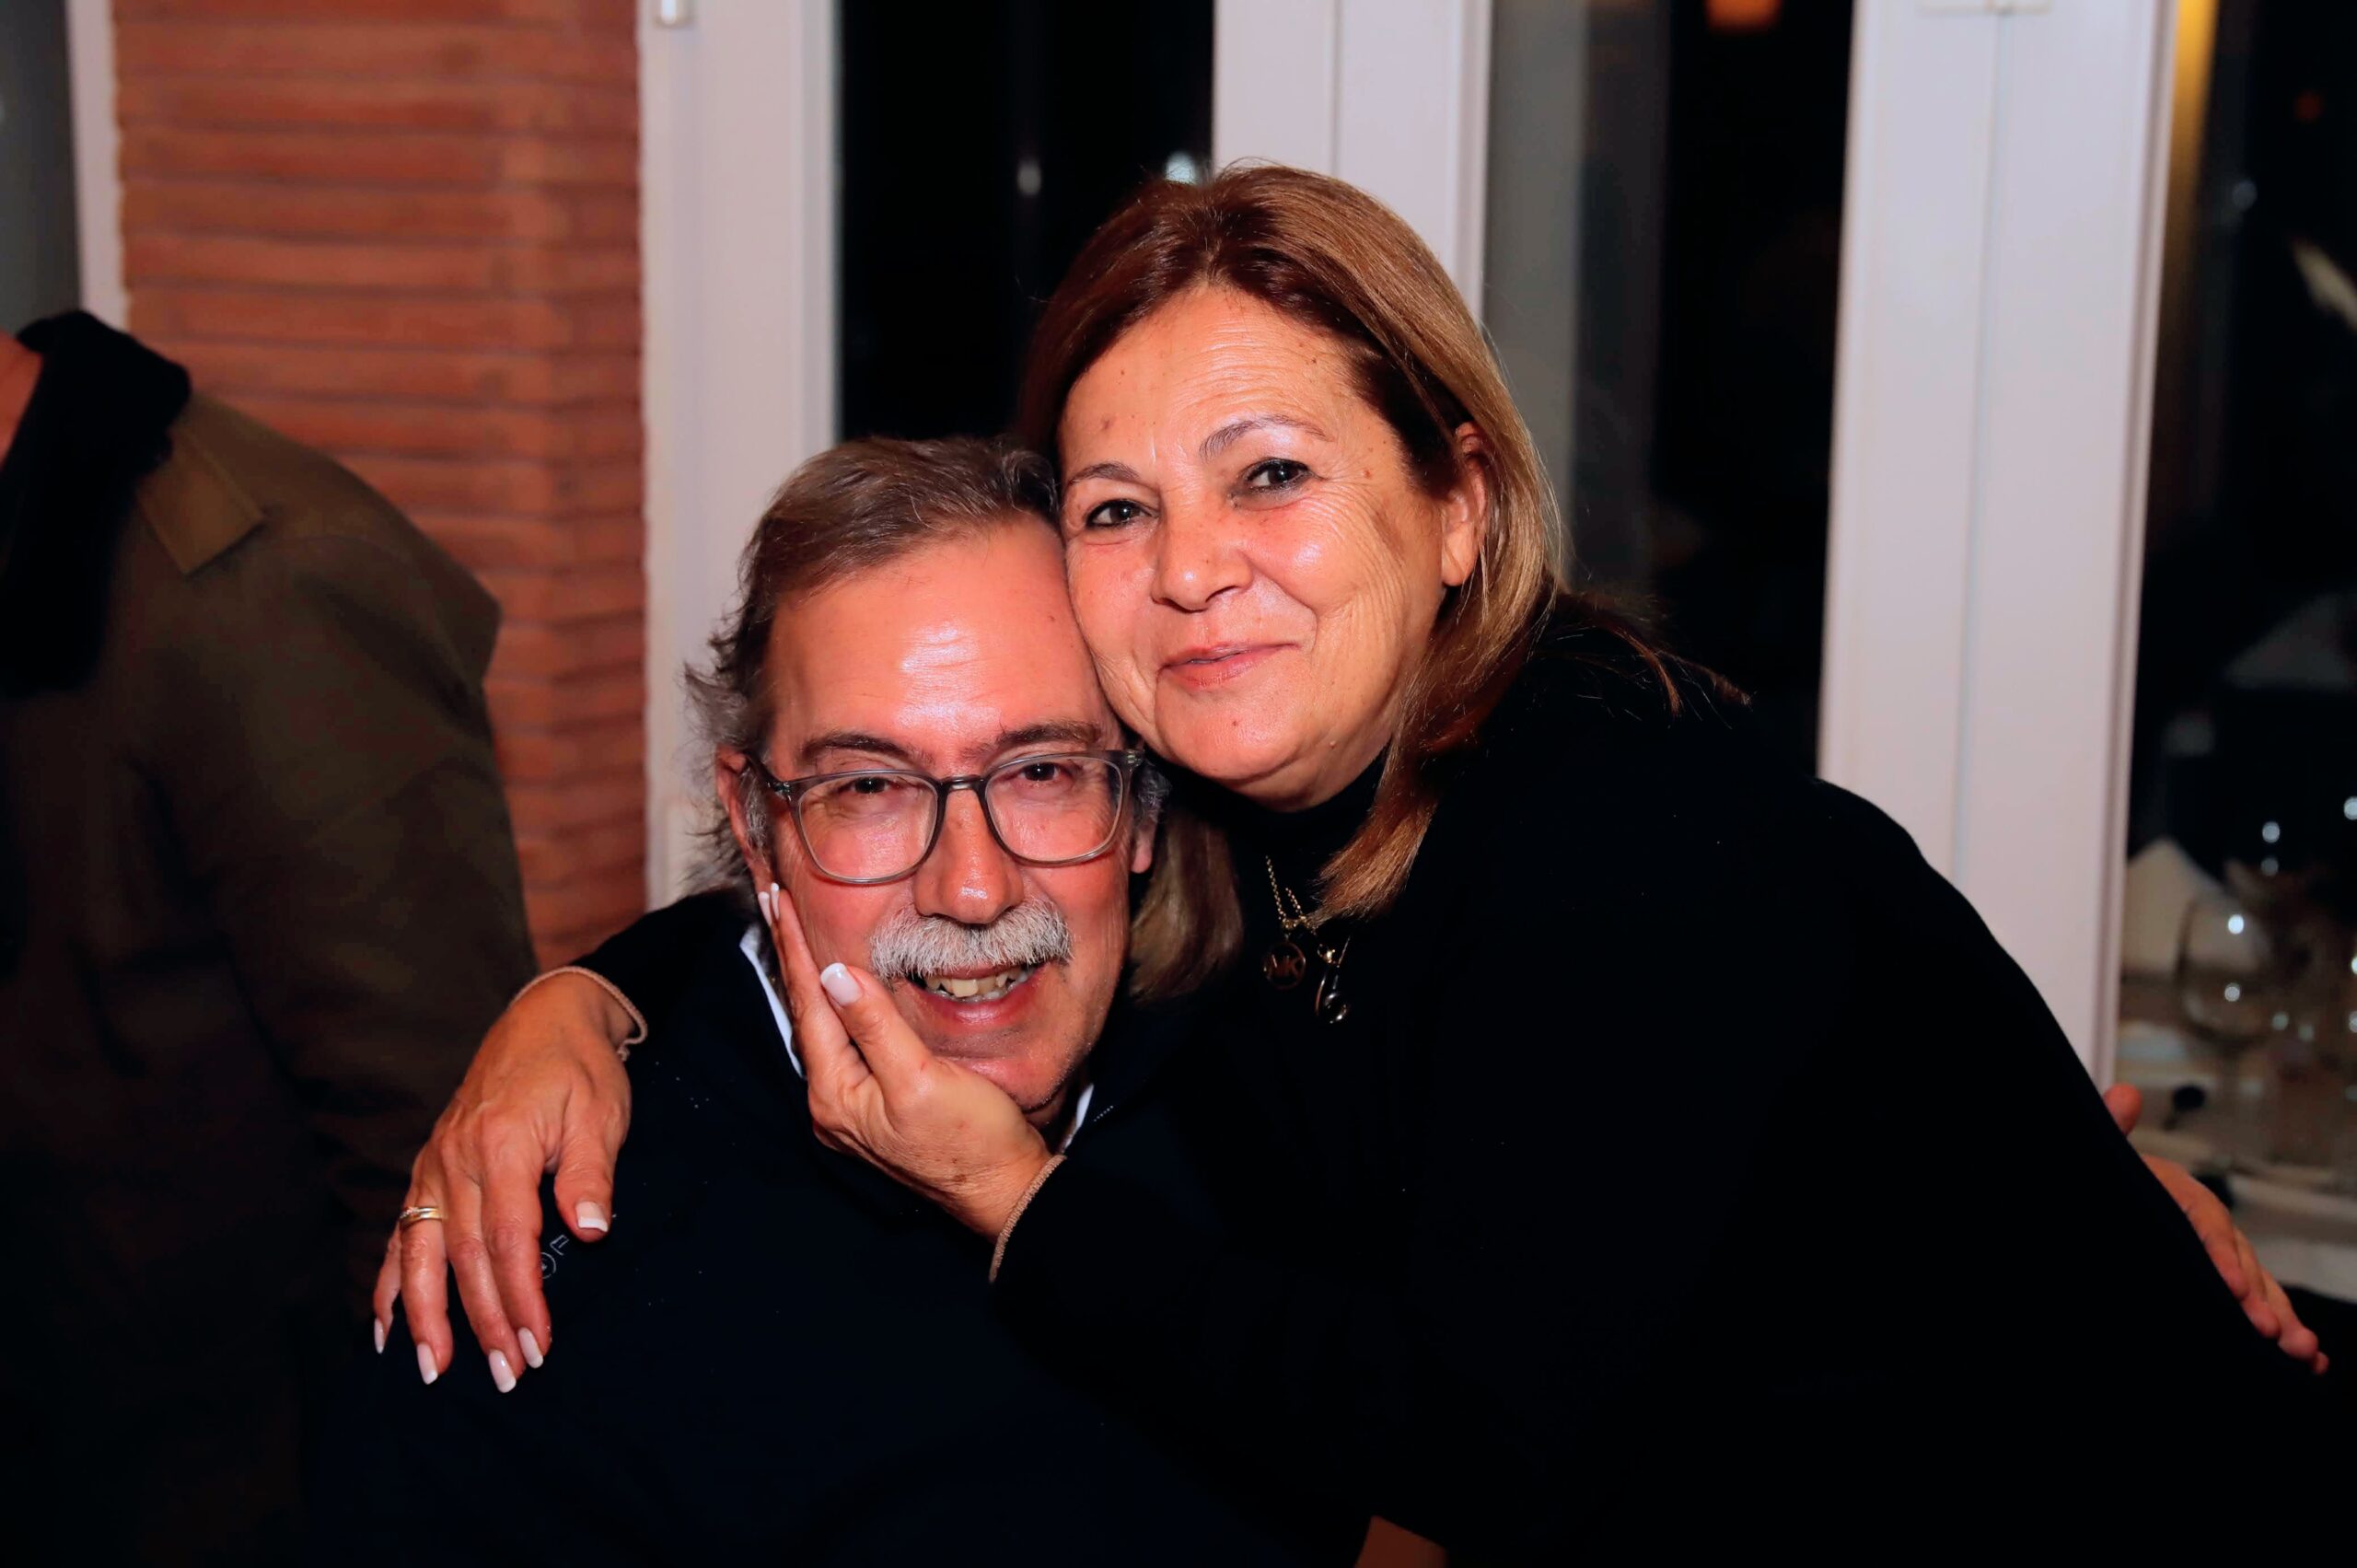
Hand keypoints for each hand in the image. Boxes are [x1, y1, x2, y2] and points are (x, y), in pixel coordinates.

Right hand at [372, 974, 633, 1387]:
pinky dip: (389, 1283)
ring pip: (419, 1253)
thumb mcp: (600, 1113)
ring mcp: (433, 1165)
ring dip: (425, 1316)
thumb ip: (590, 1175)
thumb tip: (593, 1232)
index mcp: (500, 1146)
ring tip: (430, 1370)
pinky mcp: (427, 1168)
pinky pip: (400, 1234)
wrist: (545, 1018)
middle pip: (464, 1257)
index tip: (538, 1346)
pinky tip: (385, 1328)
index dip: (521, 1299)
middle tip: (505, 1377)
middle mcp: (455, 1160)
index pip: (509, 1241)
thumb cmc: (579, 1068)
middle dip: (482, 1323)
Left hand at [763, 882, 1051, 1237]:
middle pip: (807, 1015)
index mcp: (836, 1095)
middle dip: (791, 958)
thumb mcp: (922, 1077)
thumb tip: (834, 975)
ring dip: (810, 980)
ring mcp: (854, 1109)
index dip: (795, 949)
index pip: (809, 1005)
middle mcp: (834, 1104)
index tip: (778, 900)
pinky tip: (837, 990)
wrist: (1005, 1190)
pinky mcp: (878, 1108)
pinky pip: (846, 1044)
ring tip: (794, 935)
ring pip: (823, 1029)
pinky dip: (837, 1006)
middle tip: (773, 903)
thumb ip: (876, 1025)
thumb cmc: (972, 1140)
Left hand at [2104, 1084, 2327, 1374]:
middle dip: (2259, 1298)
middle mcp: (2208, 1222)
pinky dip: (2286, 1327)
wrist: (2098, 1197)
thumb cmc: (2103, 1180)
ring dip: (2285, 1319)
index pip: (2205, 1219)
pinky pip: (2259, 1302)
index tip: (2231, 1285)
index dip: (2220, 1252)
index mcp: (2178, 1191)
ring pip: (2260, 1286)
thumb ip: (2113, 1129)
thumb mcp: (2104, 1160)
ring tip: (2303, 1354)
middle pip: (2241, 1258)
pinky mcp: (2224, 1281)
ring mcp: (2221, 1253)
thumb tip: (2124, 1094)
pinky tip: (2311, 1362)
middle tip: (2270, 1333)